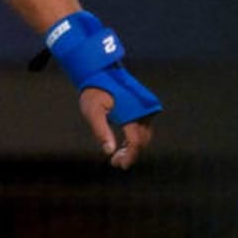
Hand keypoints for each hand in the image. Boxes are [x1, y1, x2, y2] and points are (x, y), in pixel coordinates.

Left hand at [41, 11, 159, 170]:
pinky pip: (142, 128)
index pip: (135, 142)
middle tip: (116, 162)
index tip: (118, 165)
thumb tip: (108, 151)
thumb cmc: (94, 91)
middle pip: (142, 141)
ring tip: (118, 156)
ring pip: (144, 135)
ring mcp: (146, 110)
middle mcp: (145, 112)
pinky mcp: (143, 108)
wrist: (100, 72)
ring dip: (133, 147)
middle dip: (130, 153)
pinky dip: (134, 138)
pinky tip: (123, 144)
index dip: (128, 156)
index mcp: (134, 114)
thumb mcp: (92, 111)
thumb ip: (101, 131)